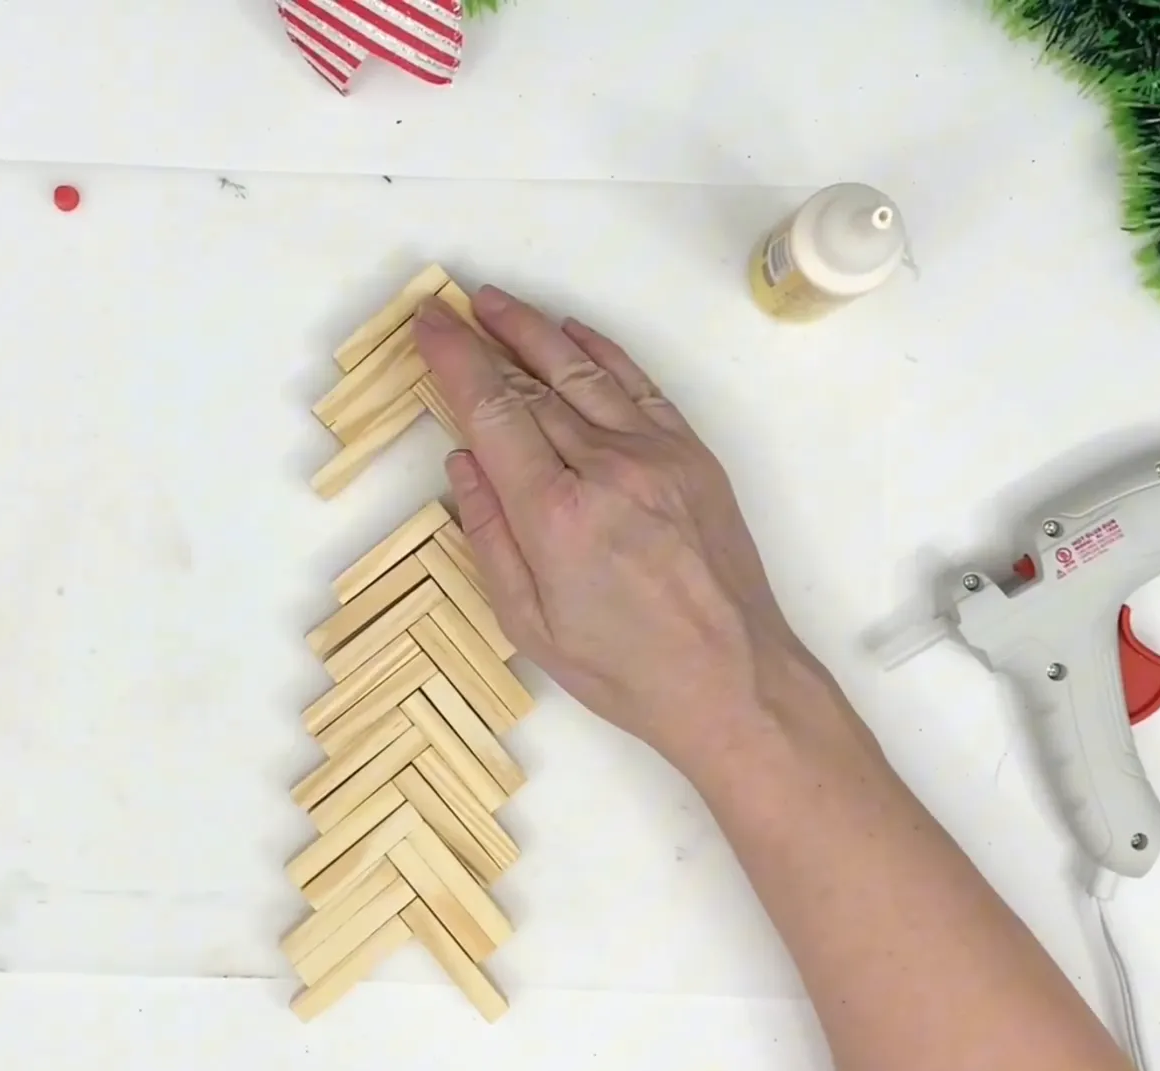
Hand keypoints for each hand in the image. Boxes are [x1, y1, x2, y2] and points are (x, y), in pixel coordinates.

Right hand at [412, 287, 828, 772]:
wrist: (732, 679)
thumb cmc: (624, 670)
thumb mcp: (529, 623)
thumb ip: (489, 536)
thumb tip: (464, 462)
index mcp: (556, 516)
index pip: (492, 412)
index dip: (455, 360)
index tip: (427, 325)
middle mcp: (606, 470)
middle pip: (532, 384)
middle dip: (483, 338)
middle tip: (447, 306)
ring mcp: (656, 456)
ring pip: (582, 372)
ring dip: (534, 330)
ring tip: (495, 302)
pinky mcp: (691, 456)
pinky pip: (638, 385)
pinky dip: (600, 351)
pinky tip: (568, 332)